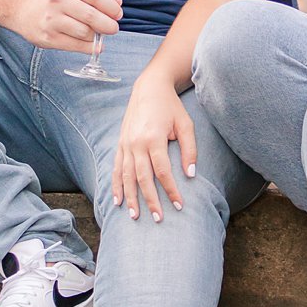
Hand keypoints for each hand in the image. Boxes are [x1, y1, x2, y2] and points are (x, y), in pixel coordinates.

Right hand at [11, 0, 120, 52]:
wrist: (19, 4)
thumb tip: (117, 4)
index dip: (111, 8)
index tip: (118, 14)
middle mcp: (58, 2)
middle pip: (92, 17)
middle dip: (108, 25)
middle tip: (113, 28)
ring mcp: (52, 21)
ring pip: (85, 33)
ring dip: (96, 36)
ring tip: (97, 34)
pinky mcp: (48, 38)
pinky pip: (75, 45)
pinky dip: (89, 47)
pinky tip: (93, 45)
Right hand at [113, 72, 197, 223]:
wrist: (149, 88)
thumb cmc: (171, 107)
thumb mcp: (186, 124)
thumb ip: (189, 150)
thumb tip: (191, 175)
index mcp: (153, 138)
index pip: (162, 171)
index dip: (171, 190)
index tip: (179, 205)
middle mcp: (136, 143)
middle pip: (142, 178)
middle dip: (150, 200)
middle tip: (158, 219)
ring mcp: (125, 144)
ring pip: (126, 176)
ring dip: (130, 197)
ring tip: (135, 216)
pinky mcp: (120, 144)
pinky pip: (115, 168)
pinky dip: (116, 185)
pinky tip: (118, 200)